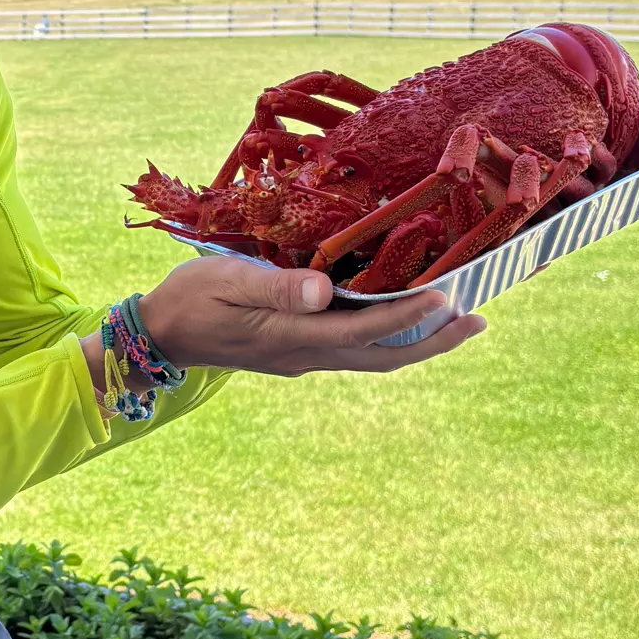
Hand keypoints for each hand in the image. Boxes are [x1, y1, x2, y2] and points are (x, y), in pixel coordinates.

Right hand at [135, 258, 484, 376]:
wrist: (159, 335)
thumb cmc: (190, 298)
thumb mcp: (227, 281)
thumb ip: (276, 288)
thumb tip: (323, 291)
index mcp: (290, 337)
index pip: (362, 330)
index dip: (407, 316)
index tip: (447, 297)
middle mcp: (305, 354)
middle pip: (383, 355)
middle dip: (434, 341)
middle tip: (479, 320)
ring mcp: (302, 357)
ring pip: (373, 355)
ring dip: (418, 341)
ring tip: (458, 321)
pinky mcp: (297, 351)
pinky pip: (355, 349)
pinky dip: (389, 335)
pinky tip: (401, 317)